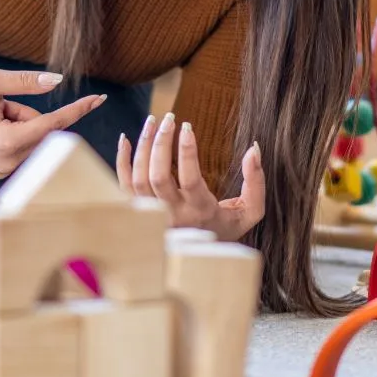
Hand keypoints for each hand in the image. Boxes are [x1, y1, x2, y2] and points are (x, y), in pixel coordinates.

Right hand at [0, 70, 106, 179]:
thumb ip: (26, 82)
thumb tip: (58, 81)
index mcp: (5, 142)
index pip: (52, 123)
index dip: (76, 109)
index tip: (99, 99)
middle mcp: (6, 163)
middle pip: (42, 131)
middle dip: (26, 113)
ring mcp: (3, 171)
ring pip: (34, 139)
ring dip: (21, 124)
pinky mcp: (1, 172)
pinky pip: (24, 148)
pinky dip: (15, 135)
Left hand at [117, 112, 264, 239]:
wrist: (200, 258)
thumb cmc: (226, 227)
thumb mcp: (250, 211)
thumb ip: (256, 182)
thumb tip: (254, 149)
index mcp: (201, 212)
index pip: (190, 179)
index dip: (187, 152)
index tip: (187, 127)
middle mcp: (174, 215)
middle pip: (159, 177)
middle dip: (161, 143)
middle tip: (169, 117)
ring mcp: (153, 215)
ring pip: (139, 179)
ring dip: (143, 147)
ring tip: (152, 121)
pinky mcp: (138, 212)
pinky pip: (123, 186)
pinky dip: (121, 161)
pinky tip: (126, 138)